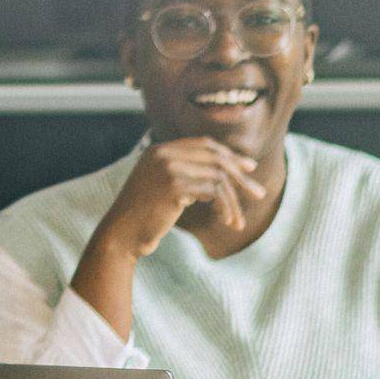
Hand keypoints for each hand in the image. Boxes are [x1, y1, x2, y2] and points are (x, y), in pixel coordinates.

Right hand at [90, 137, 263, 258]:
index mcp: (159, 149)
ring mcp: (167, 167)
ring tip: (238, 220)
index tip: (249, 167)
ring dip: (233, 200)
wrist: (121, 234)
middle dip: (241, 176)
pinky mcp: (173, 186)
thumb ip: (184, 173)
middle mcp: (163, 153)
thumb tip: (220, 173)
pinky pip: (213, 192)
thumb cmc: (143, 215)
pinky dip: (224, 207)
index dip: (230, 155)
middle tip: (258, 194)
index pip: (204, 144)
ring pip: (218, 176)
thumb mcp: (162, 186)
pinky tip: (225, 220)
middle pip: (216, 157)